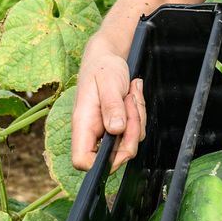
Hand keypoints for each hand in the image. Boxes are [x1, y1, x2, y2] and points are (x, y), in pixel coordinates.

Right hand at [71, 44, 146, 171]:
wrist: (108, 57)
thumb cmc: (102, 67)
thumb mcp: (108, 82)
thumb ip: (111, 106)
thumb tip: (116, 129)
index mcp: (83, 124)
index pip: (82, 161)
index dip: (100, 163)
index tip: (119, 144)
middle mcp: (93, 132)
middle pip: (113, 156)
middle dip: (131, 133)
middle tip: (131, 104)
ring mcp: (106, 131)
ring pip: (129, 143)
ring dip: (137, 119)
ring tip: (130, 94)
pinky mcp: (119, 127)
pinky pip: (135, 131)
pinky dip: (139, 114)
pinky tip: (132, 96)